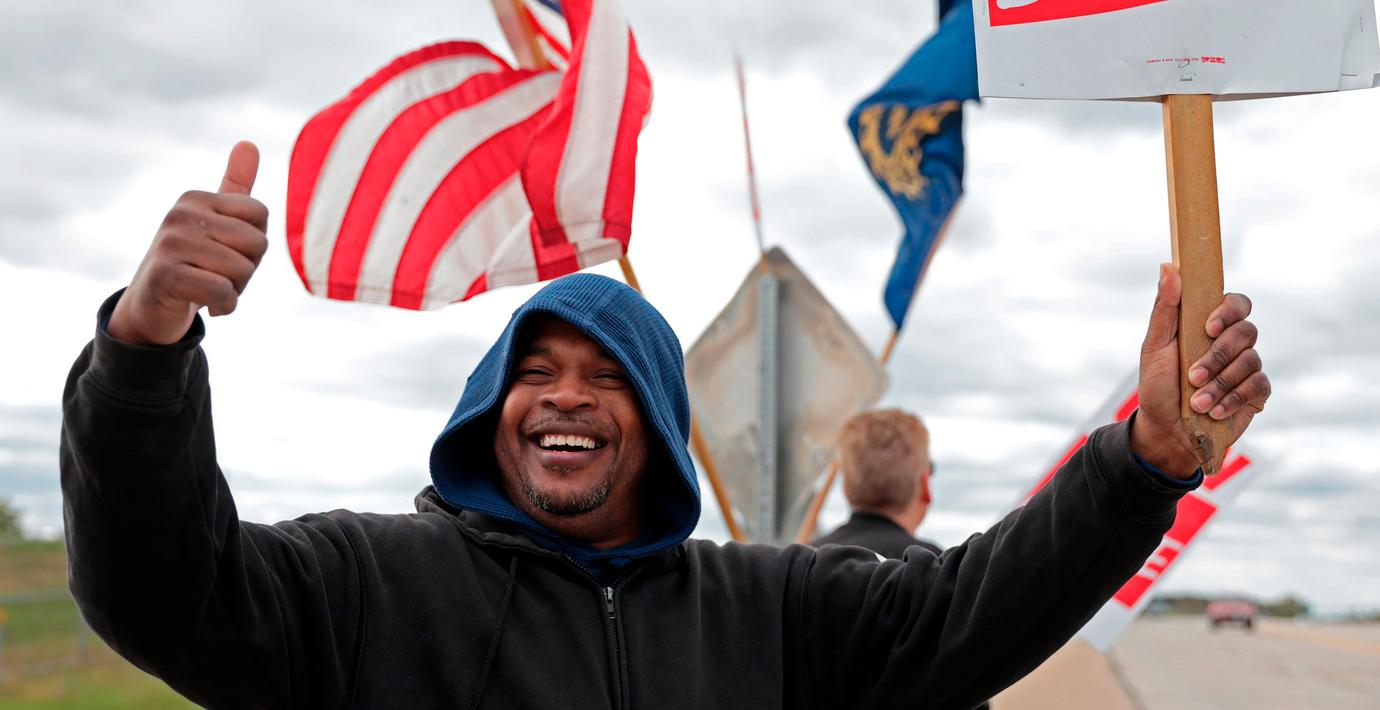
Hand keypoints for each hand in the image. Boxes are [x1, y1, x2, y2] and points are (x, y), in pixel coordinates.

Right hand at [107, 142, 268, 345]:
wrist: (153, 307)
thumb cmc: (194, 263)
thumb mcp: (216, 222)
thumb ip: (234, 187)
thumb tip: (248, 143)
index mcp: (196, 198)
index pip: (260, 214)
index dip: (254, 244)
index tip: (227, 253)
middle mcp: (181, 213)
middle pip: (256, 243)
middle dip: (248, 270)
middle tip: (218, 275)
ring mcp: (170, 242)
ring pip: (242, 270)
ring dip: (235, 290)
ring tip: (209, 289)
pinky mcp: (165, 275)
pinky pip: (222, 290)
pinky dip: (224, 306)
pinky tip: (208, 307)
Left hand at [1132, 264, 1270, 476]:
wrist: (1165, 429)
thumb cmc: (1158, 385)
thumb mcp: (1154, 347)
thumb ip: (1165, 308)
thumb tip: (1168, 266)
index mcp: (1210, 325)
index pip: (1237, 303)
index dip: (1228, 311)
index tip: (1208, 328)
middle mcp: (1233, 343)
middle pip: (1247, 331)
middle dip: (1218, 356)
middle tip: (1192, 376)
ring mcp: (1247, 367)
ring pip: (1250, 362)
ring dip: (1219, 384)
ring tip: (1196, 402)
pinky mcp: (1256, 393)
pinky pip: (1258, 386)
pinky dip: (1232, 399)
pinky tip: (1213, 410)